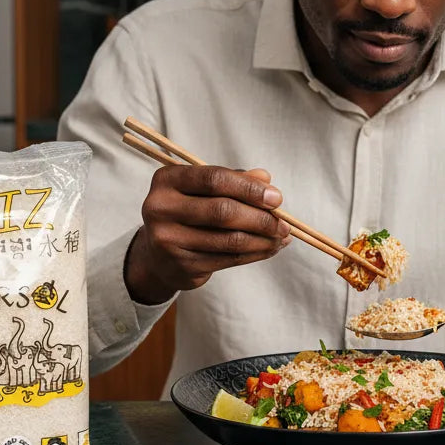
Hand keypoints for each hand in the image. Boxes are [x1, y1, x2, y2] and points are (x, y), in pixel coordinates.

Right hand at [124, 165, 291, 303]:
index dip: (249, 188)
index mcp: (167, 180)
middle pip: (222, 211)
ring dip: (263, 239)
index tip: (277, 197)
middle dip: (261, 217)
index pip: (214, 180)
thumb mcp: (205, 190)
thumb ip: (234, 180)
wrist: (159, 255)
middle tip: (285, 223)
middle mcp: (160, 208)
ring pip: (229, 239)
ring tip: (282, 237)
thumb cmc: (189, 212)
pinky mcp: (181, 265)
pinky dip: (255, 254)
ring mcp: (167, 239)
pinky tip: (270, 248)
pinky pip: (228, 259)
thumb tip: (266, 179)